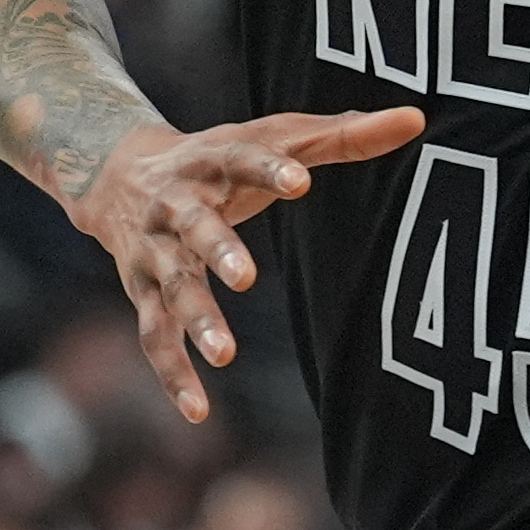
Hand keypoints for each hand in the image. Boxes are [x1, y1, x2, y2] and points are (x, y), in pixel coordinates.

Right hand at [70, 104, 424, 424]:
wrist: (114, 171)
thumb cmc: (219, 158)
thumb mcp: (273, 137)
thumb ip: (343, 134)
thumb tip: (416, 118)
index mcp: (211, 159)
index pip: (240, 157)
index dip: (268, 169)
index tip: (300, 181)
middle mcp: (175, 205)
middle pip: (194, 226)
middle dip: (218, 249)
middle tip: (247, 278)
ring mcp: (155, 250)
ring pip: (172, 286)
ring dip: (196, 319)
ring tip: (226, 354)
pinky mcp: (142, 291)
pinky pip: (153, 336)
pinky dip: (173, 374)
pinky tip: (199, 411)